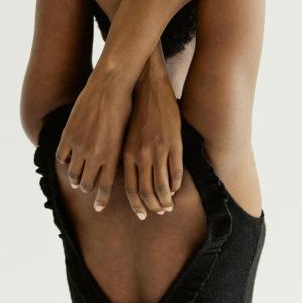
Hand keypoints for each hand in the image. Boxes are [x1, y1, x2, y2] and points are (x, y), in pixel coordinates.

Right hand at [55, 70, 131, 209]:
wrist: (111, 86)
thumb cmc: (125, 108)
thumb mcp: (126, 134)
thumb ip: (118, 152)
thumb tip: (115, 166)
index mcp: (112, 156)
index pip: (104, 187)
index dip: (100, 200)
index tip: (98, 208)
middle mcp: (95, 154)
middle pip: (87, 183)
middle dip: (87, 189)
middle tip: (87, 190)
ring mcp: (80, 145)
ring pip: (73, 173)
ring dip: (75, 178)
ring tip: (77, 180)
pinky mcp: (68, 134)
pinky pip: (61, 156)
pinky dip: (64, 162)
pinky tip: (67, 161)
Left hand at [121, 74, 183, 219]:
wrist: (148, 88)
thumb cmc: (134, 111)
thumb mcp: (124, 135)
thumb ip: (127, 156)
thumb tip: (129, 178)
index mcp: (127, 154)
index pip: (131, 189)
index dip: (137, 205)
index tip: (142, 214)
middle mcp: (141, 155)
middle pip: (147, 191)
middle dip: (153, 207)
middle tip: (159, 213)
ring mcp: (159, 150)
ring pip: (163, 185)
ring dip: (166, 200)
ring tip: (169, 206)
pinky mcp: (175, 143)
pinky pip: (176, 171)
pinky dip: (176, 184)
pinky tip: (176, 188)